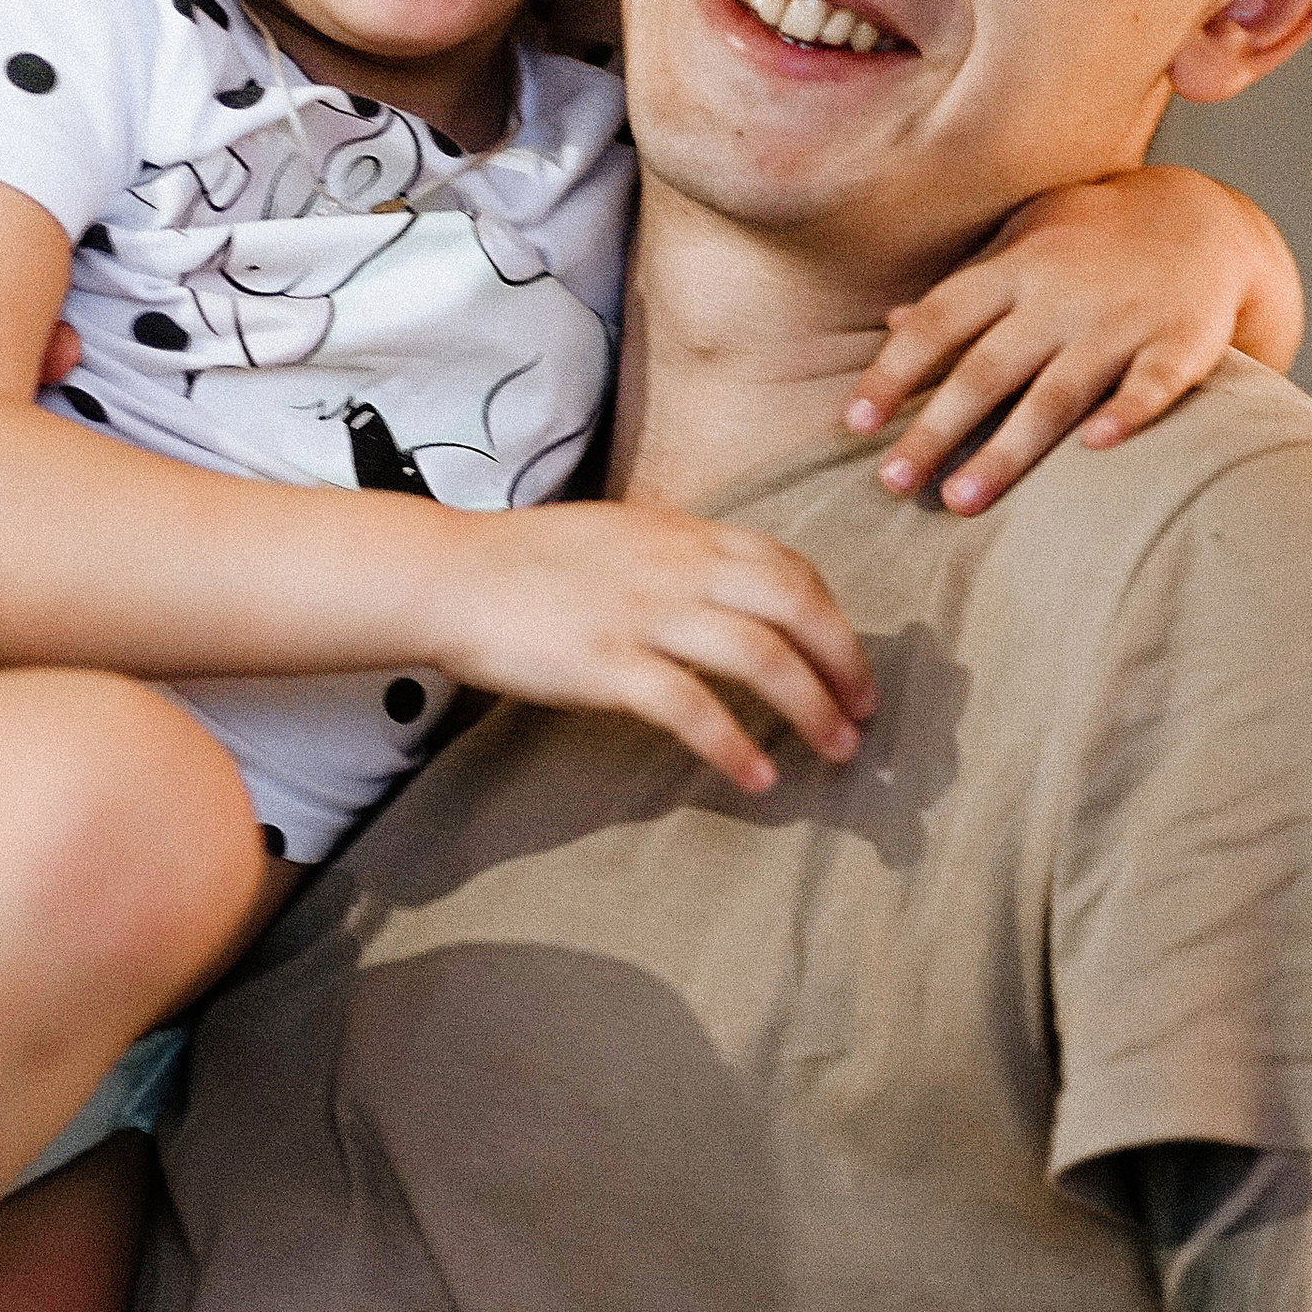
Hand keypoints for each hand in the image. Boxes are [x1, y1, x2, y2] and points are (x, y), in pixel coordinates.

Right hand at [435, 501, 874, 797]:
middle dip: (845, 662)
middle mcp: (677, 567)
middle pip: (796, 605)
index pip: (788, 564)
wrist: (448, 575)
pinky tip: (756, 777)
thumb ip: (679, 558)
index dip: (832, 615)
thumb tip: (730, 593)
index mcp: (683, 534)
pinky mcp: (607, 664)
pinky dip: (734, 745)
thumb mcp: (621, 535)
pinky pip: (691, 708)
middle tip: (864, 713)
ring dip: (812, 708)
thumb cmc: (527, 561)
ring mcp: (644, 614)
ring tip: (836, 751)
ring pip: (760, 656)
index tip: (847, 660)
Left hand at [846, 167, 1305, 514]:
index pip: (939, 321)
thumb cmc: (1093, 239)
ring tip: (960, 502)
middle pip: (987, 369)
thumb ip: (966, 287)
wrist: (1205, 219)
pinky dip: (1126, 414)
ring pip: (1056, 391)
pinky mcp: (1181, 343)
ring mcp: (1122, 319)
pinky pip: (1152, 384)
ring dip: (1007, 449)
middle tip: (892, 483)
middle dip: (936, 428)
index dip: (894, 371)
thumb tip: (892, 323)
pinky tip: (1094, 449)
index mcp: (1015, 268)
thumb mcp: (1025, 241)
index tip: (854, 422)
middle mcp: (1061, 294)